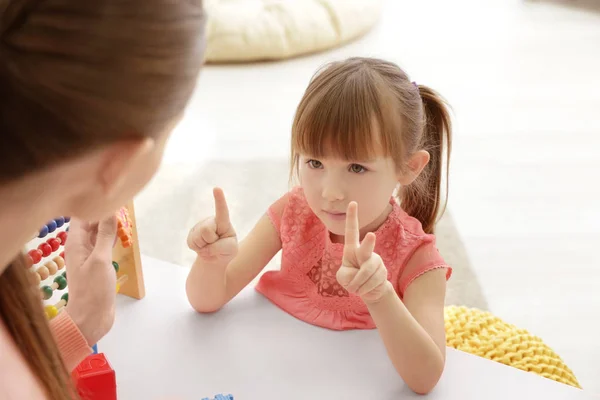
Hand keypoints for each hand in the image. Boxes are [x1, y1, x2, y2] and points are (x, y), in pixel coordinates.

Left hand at [64, 215, 117, 345]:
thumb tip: (110, 211)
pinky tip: (121, 234)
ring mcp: (89, 257)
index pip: (82, 216)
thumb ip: (105, 235)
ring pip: (98, 234)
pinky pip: (103, 246)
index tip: (111, 197)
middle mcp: (80, 247)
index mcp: (75, 243)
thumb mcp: (101, 259)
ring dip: (109, 226)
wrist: (90, 318)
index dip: (94, 205)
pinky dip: (112, 238)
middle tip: (122, 203)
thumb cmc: (93, 290)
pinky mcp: (97, 265)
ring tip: (124, 215)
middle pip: (90, 223)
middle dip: (104, 213)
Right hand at [187, 187, 237, 263]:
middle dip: (211, 242)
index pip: (222, 210)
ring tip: (209, 246)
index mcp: (224, 222)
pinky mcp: (191, 234)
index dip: (219, 199)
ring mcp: (200, 227)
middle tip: (215, 244)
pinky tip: (202, 247)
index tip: (217, 188)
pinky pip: (192, 243)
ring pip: (198, 238)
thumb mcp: (231, 250)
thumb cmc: (227, 249)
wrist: (215, 257)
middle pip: (206, 230)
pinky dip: (198, 249)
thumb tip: (205, 248)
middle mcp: (211, 221)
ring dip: (204, 247)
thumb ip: (221, 247)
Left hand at [336, 202, 391, 303]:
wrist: (368, 290)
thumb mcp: (343, 278)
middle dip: (368, 243)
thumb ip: (347, 276)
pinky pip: (372, 282)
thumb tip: (361, 273)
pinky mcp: (383, 272)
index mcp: (352, 250)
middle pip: (366, 248)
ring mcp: (375, 261)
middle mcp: (365, 252)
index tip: (353, 203)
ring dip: (359, 284)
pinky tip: (367, 288)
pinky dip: (366, 289)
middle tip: (370, 235)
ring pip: (367, 273)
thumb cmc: (352, 280)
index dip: (352, 217)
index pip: (351, 231)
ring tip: (358, 286)